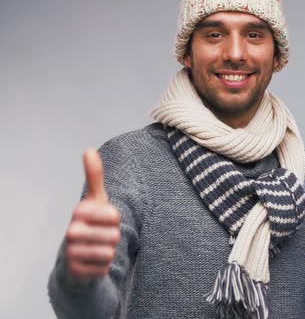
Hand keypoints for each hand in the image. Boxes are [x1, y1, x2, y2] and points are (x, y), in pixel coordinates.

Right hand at [65, 149, 120, 280]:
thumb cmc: (91, 223)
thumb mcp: (96, 200)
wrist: (75, 257)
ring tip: (97, 248)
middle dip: (113, 237)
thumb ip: (94, 177)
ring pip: (111, 252)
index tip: (104, 219)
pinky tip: (93, 262)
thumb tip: (89, 150)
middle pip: (115, 235)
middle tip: (101, 236)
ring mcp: (72, 252)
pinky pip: (105, 267)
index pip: (115, 215)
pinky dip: (103, 265)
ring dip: (109, 252)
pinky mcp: (77, 271)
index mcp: (79, 212)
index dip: (115, 219)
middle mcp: (71, 231)